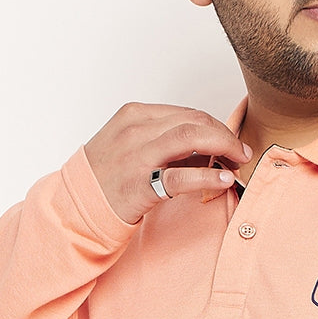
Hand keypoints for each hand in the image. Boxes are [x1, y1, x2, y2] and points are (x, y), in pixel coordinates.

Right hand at [83, 103, 253, 222]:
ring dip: (223, 147)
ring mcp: (138, 156)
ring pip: (192, 137)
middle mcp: (136, 130)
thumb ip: (162, 138)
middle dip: (225, 135)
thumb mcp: (129, 143)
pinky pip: (182, 177)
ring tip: (237, 162)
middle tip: (240, 151)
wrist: (76, 205)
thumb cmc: (106, 176)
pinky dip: (209, 176)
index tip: (229, 141)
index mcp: (135, 115)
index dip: (216, 126)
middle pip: (195, 121)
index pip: (188, 113)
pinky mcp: (141, 184)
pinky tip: (224, 180)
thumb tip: (205, 144)